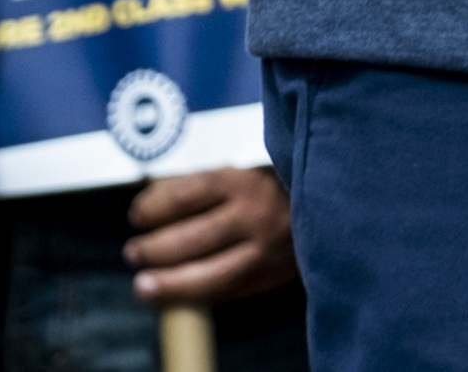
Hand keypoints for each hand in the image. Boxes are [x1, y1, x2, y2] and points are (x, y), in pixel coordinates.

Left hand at [130, 164, 291, 302]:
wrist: (332, 205)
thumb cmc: (278, 185)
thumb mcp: (245, 170)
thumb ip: (204, 185)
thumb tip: (154, 201)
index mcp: (245, 181)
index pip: (184, 196)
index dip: (153, 208)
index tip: (138, 215)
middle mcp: (255, 216)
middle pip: (190, 239)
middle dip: (153, 249)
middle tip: (134, 252)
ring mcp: (264, 250)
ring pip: (207, 275)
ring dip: (169, 284)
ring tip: (144, 285)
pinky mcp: (270, 276)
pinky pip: (227, 293)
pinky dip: (198, 298)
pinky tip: (179, 298)